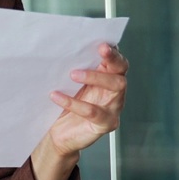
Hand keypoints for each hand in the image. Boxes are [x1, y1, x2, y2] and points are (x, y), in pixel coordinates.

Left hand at [30, 43, 128, 179]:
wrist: (60, 134)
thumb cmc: (67, 107)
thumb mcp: (71, 85)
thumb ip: (76, 69)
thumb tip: (67, 48)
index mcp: (108, 80)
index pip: (118, 63)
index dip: (114, 53)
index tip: (103, 44)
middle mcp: (115, 93)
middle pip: (121, 73)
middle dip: (112, 61)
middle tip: (99, 51)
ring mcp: (113, 109)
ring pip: (116, 88)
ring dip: (95, 77)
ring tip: (72, 74)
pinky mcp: (105, 124)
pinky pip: (92, 112)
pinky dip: (73, 103)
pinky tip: (57, 96)